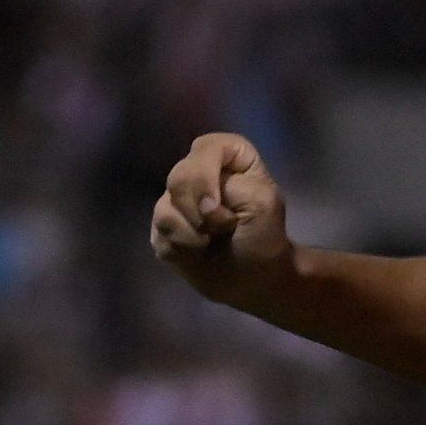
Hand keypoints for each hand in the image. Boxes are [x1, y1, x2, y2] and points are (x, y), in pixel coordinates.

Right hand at [148, 133, 291, 293]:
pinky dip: (182, 248)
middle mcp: (196, 171)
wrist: (251, 278)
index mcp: (226, 157)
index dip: (206, 174)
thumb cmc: (263, 236)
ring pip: (165, 207)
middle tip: (223, 228)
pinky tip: (197, 252)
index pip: (208, 147)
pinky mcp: (162, 227)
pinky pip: (160, 232)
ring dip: (194, 233)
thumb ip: (237, 187)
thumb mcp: (265, 204)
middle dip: (201, 210)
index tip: (217, 205)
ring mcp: (175, 198)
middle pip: (180, 176)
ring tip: (212, 241)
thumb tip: (203, 206)